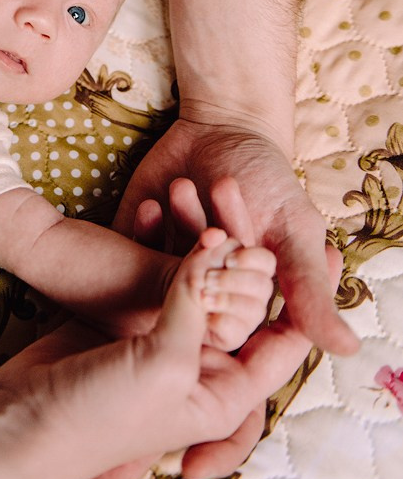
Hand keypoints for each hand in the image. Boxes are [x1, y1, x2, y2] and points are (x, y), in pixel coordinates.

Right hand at [0, 230, 332, 478]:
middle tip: (232, 198)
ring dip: (189, 238)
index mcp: (223, 394)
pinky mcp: (122, 324)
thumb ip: (195, 305)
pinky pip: (150, 274)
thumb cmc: (98, 413)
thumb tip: (219, 249)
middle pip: (235, 302)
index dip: (294, 293)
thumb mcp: (162, 363)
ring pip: (191, 280)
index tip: (305, 243)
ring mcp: (159, 342)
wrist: (15, 425)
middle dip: (233, 252)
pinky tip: (150, 207)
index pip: (279, 342)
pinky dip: (150, 242)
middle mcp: (197, 367)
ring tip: (184, 192)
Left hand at [116, 119, 358, 356]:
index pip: (235, 325)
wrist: (221, 130)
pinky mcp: (134, 243)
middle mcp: (203, 293)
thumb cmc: (267, 180)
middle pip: (194, 301)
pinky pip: (129, 251)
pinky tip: (154, 200)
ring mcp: (165, 269)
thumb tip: (349, 348)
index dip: (237, 292)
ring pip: (161, 276)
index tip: (242, 251)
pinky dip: (142, 227)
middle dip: (203, 257)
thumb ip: (310, 287)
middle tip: (213, 222)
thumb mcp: (294, 231)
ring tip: (185, 188)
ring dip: (174, 234)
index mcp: (245, 302)